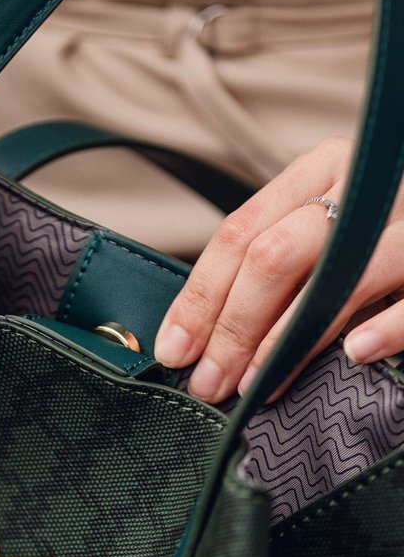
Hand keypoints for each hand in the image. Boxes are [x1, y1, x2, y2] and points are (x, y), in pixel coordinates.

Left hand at [154, 135, 403, 401]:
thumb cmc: (380, 237)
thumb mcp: (326, 229)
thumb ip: (276, 264)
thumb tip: (203, 338)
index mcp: (322, 170)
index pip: (240, 232)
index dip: (199, 297)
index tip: (174, 351)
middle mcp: (363, 186)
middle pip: (275, 254)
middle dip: (232, 327)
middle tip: (208, 384)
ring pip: (336, 274)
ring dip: (285, 339)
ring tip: (255, 385)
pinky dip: (386, 325)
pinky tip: (355, 352)